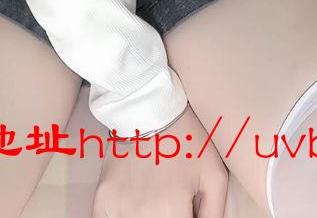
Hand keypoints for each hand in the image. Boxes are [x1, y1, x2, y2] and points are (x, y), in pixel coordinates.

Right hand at [91, 103, 227, 216]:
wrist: (148, 109)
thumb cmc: (185, 141)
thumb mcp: (214, 175)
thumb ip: (214, 215)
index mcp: (172, 212)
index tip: (184, 212)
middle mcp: (143, 215)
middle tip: (170, 204)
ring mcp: (118, 208)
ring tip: (153, 199)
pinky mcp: (102, 199)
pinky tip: (132, 206)